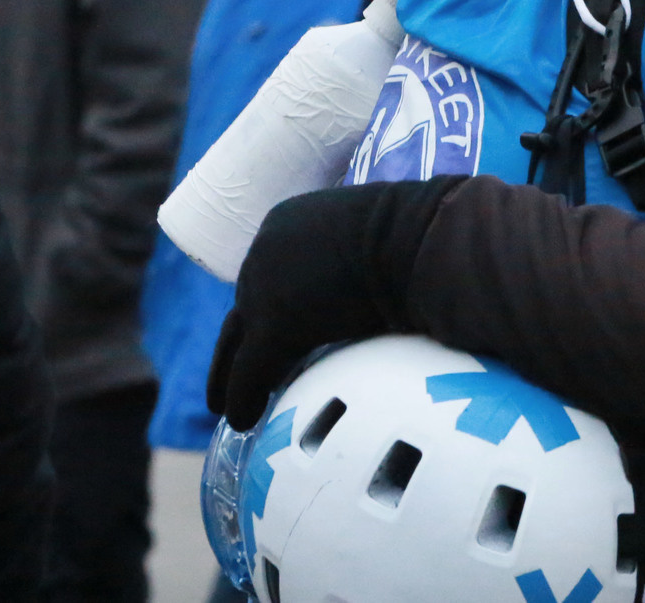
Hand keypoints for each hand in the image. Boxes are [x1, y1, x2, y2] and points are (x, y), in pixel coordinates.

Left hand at [206, 177, 462, 425]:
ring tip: (228, 406)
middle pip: (244, 307)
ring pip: (238, 342)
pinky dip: (244, 398)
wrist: (416, 238)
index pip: (268, 273)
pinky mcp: (273, 326)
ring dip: (233, 376)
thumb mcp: (371, 242)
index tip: (259, 334)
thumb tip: (375, 284)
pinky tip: (243, 420)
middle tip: (232, 373)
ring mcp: (263, 286)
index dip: (263, 307)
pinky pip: (250, 371)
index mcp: (290, 224)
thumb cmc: (414, 234)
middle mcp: (265, 251)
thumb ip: (355, 263)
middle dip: (238, 343)